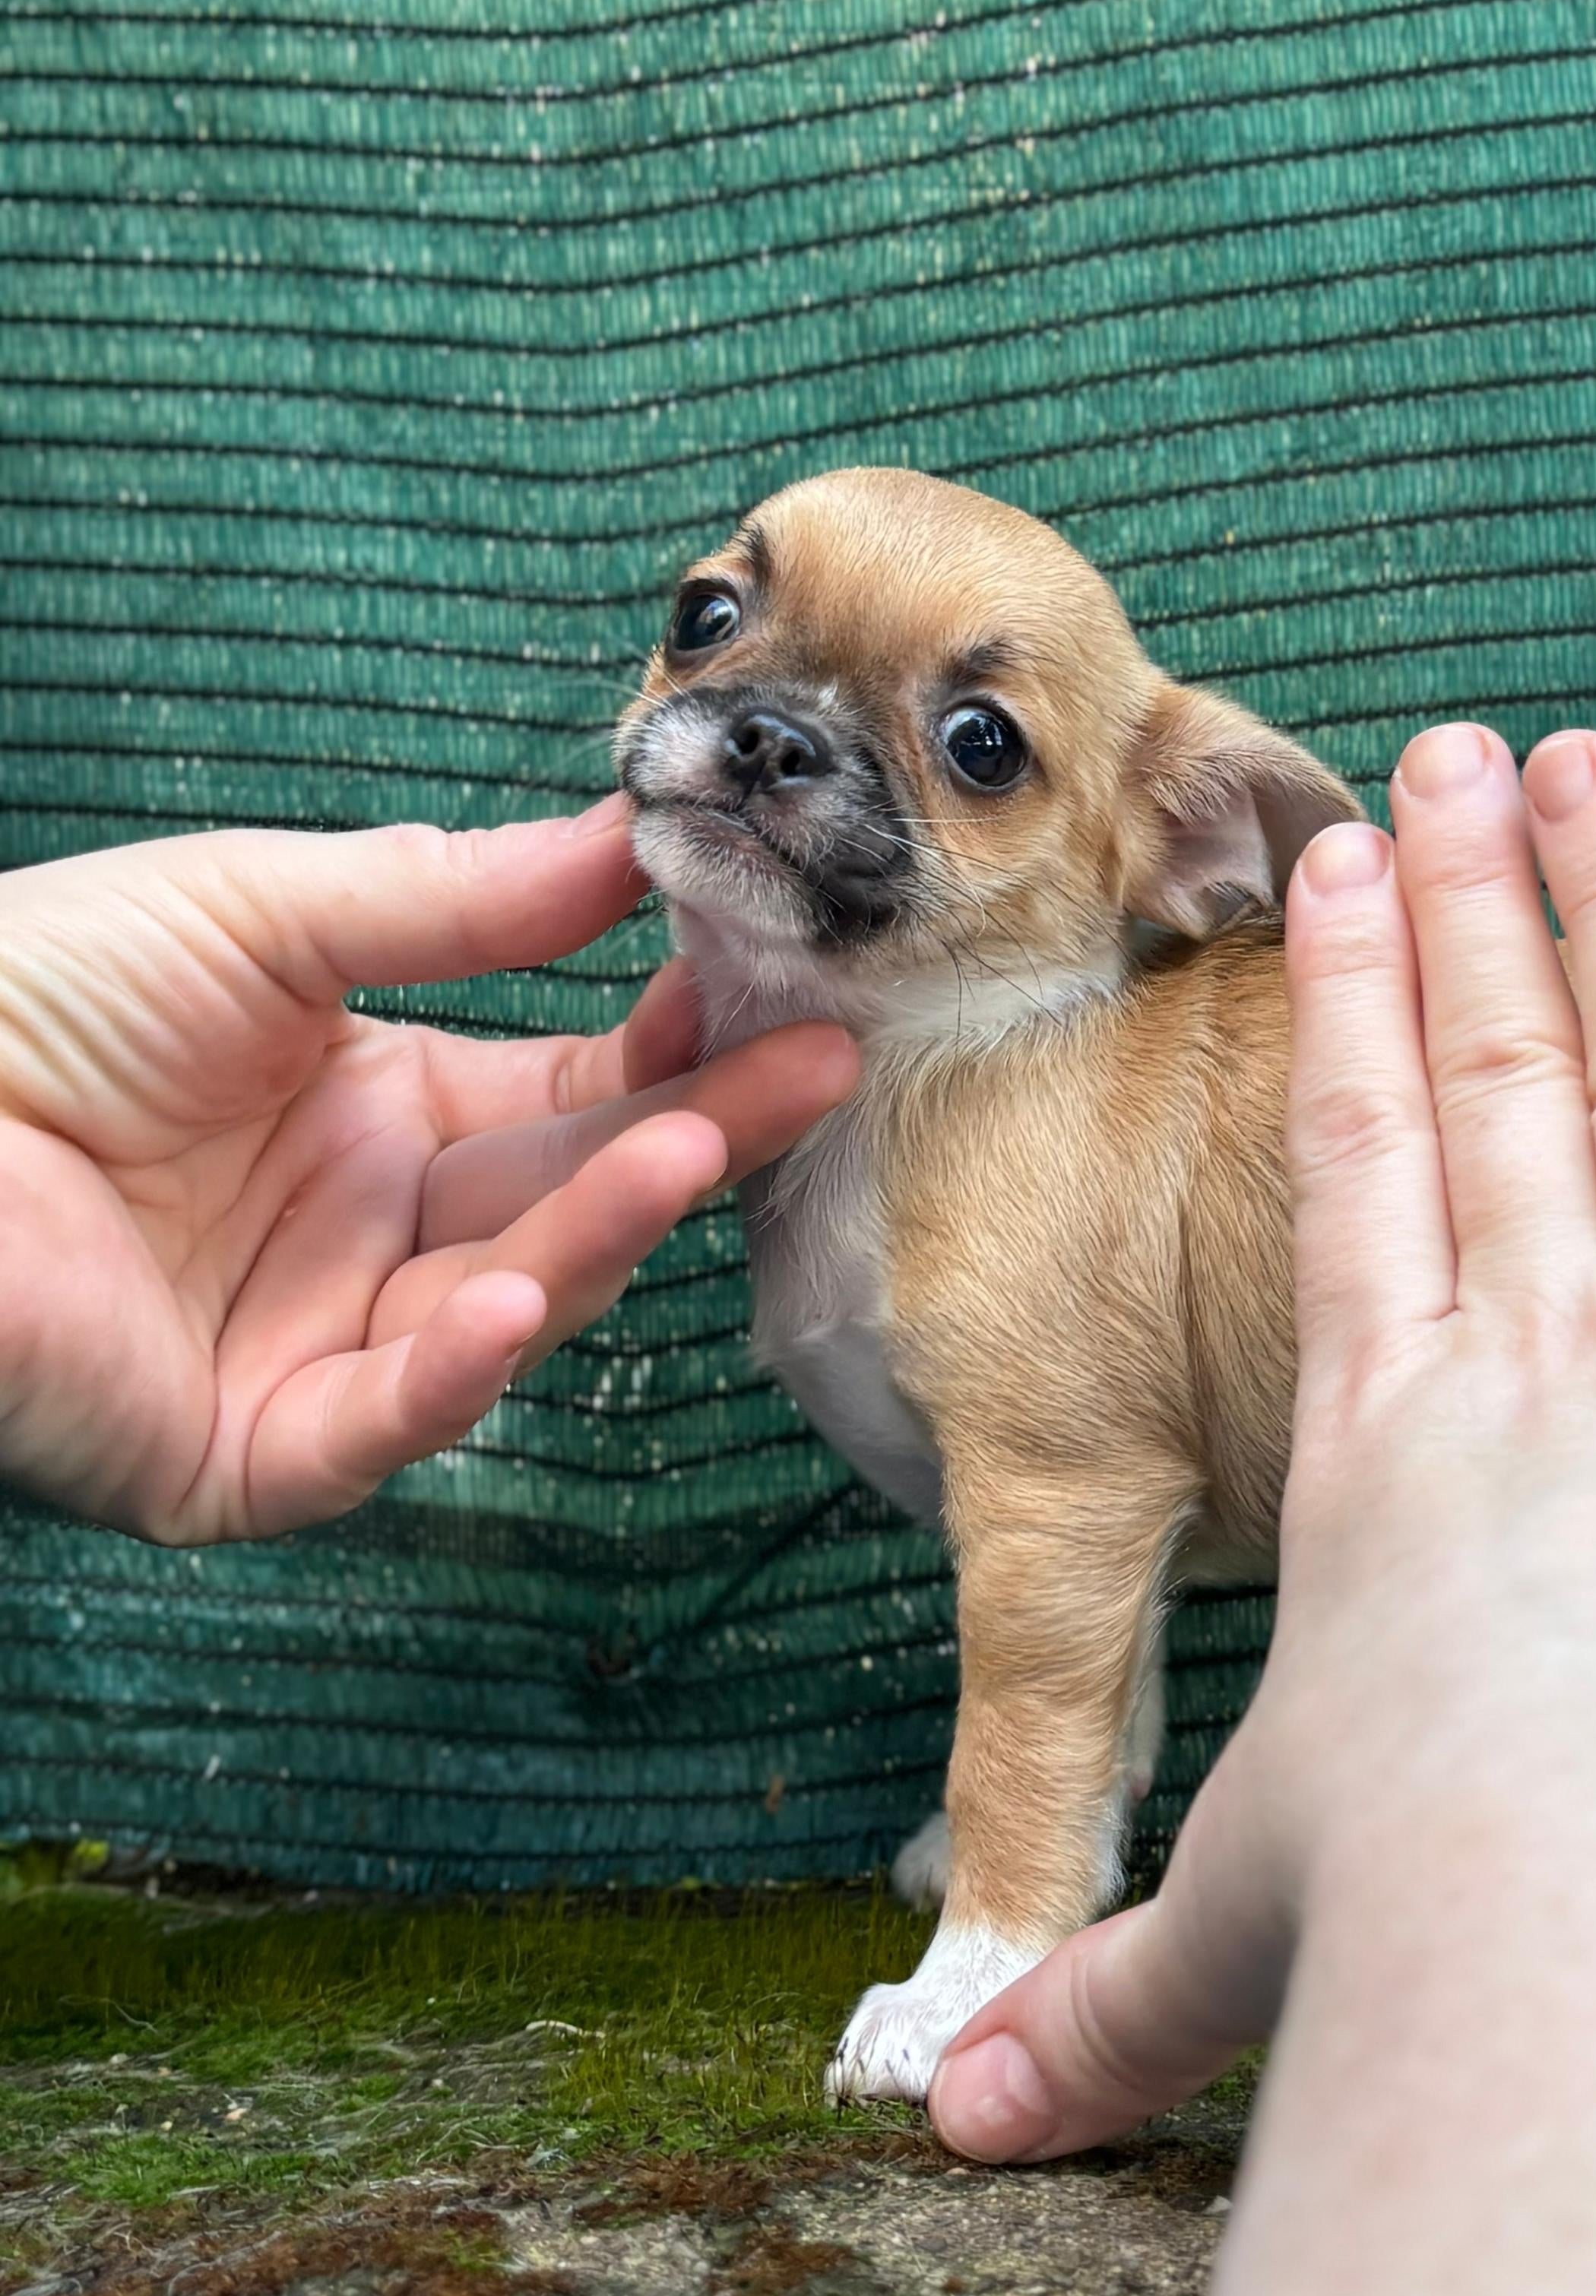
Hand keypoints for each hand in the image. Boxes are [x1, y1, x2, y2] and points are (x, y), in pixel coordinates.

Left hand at [0, 798, 857, 1541]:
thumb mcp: (255, 913)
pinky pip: (378, 1425)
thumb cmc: (25, 994)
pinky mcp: (240, 1455)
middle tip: (817, 1067)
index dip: (668, 1044)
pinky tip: (509, 1299)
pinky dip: (453, 1370)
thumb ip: (448, 900)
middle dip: (695, 1132)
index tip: (770, 980)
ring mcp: (314, 1349)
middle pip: (566, 1196)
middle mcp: (366, 1234)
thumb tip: (625, 840)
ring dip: (600, 1234)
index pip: (567, 1090)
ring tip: (684, 1152)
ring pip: (502, 1308)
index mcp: (371, 1109)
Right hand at [928, 717, 1595, 2156]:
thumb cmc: (1420, 1928)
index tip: (1344, 867)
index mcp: (1386, 1429)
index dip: (1356, 1000)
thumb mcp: (1242, 1934)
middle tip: (1461, 749)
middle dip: (1473, 894)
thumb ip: (1107, 1993)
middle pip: (1493, 1066)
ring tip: (1595, 755)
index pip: (1361, 1157)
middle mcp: (1530, 1343)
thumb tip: (941, 2116)